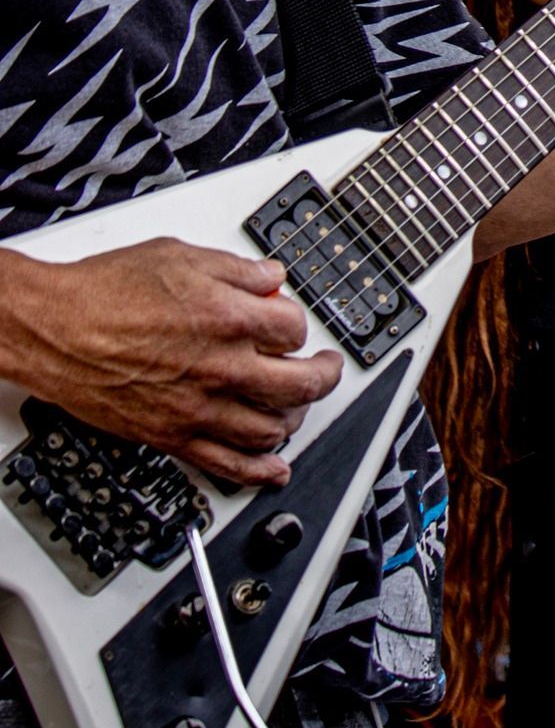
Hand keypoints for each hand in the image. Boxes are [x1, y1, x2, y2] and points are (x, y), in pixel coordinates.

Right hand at [2, 239, 343, 485]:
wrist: (54, 330)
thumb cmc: (104, 292)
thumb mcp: (179, 256)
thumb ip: (235, 270)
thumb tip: (271, 278)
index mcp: (228, 318)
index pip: (294, 327)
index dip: (298, 322)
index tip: (289, 321)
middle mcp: (221, 368)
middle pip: (300, 383)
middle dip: (324, 373)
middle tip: (327, 366)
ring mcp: (199, 408)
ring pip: (272, 427)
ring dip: (297, 417)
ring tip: (299, 406)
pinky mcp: (173, 436)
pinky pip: (228, 465)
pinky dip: (260, 471)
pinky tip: (275, 468)